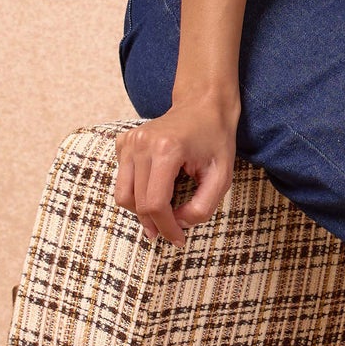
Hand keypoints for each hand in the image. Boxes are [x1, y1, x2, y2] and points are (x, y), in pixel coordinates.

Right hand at [113, 93, 238, 243]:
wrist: (202, 105)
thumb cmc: (215, 140)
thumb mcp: (222, 176)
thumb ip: (203, 206)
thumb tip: (179, 224)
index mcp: (166, 150)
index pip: (155, 203)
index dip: (166, 228)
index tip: (178, 240)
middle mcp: (141, 144)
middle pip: (137, 203)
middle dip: (155, 224)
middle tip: (172, 232)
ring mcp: (129, 141)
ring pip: (123, 195)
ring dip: (141, 211)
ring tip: (162, 214)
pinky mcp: (123, 142)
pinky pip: (122, 180)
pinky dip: (136, 192)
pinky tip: (156, 187)